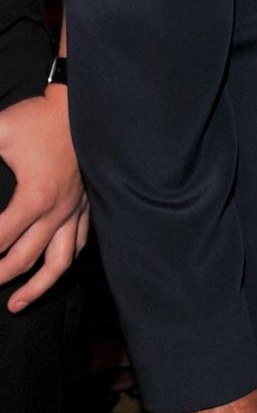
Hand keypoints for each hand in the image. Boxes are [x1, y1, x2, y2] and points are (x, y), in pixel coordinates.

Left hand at [0, 90, 89, 308]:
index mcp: (35, 198)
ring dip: (36, 287)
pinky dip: (62, 263)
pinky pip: (78, 244)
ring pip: (58, 263)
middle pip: (24, 259)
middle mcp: (57, 213)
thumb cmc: (38, 119)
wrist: (82, 108)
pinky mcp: (85, 207)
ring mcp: (74, 212)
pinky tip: (50, 270)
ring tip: (15, 304)